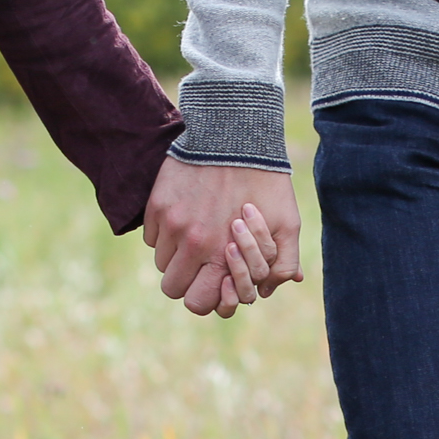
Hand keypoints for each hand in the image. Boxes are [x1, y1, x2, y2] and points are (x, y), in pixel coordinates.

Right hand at [145, 158, 301, 317]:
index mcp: (221, 255)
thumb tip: (267, 291)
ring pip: (160, 262)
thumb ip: (282, 263)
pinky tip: (185, 216)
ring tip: (196, 234)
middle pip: (172, 287)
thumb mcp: (287, 223)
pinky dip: (164, 233)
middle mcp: (192, 243)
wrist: (236, 135)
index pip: (197, 303)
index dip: (202, 297)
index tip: (210, 281)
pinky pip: (151, 235)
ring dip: (175, 255)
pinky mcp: (157, 204)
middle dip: (186, 280)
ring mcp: (171, 223)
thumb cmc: (267, 182)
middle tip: (200, 262)